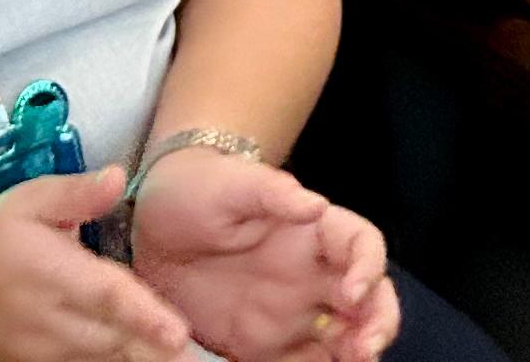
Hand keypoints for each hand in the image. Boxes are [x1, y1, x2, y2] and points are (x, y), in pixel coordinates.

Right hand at [0, 169, 189, 361]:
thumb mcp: (25, 202)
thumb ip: (76, 193)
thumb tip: (119, 177)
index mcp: (52, 272)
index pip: (108, 297)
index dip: (145, 316)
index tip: (177, 332)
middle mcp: (48, 320)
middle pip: (111, 341)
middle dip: (150, 347)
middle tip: (186, 351)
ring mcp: (38, 353)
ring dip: (131, 361)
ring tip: (166, 358)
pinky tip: (126, 360)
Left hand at [128, 152, 395, 361]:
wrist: (150, 227)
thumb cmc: (198, 190)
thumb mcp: (230, 184)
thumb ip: (271, 192)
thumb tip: (315, 204)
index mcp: (313, 233)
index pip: (361, 245)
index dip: (368, 267)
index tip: (354, 292)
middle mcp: (313, 275)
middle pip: (368, 299)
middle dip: (379, 323)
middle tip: (366, 349)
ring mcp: (292, 312)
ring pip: (344, 336)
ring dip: (356, 352)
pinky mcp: (264, 344)